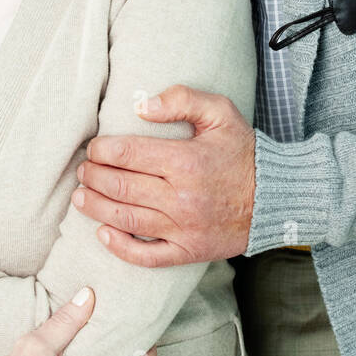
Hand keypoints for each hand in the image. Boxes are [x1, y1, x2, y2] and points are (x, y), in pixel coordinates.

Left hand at [73, 84, 255, 266]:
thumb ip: (181, 100)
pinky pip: (147, 255)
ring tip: (80, 197)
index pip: (127, 154)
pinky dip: (120, 247)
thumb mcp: (220, 112)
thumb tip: (141, 107)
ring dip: (96, 207)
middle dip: (93, 176)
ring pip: (126, 219)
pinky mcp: (188, 250)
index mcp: (185, 161)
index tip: (94, 147)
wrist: (276, 197)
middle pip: (120, 186)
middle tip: (82, 170)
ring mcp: (183, 228)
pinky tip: (103, 233)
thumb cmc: (243, 152)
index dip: (102, 150)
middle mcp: (181, 197)